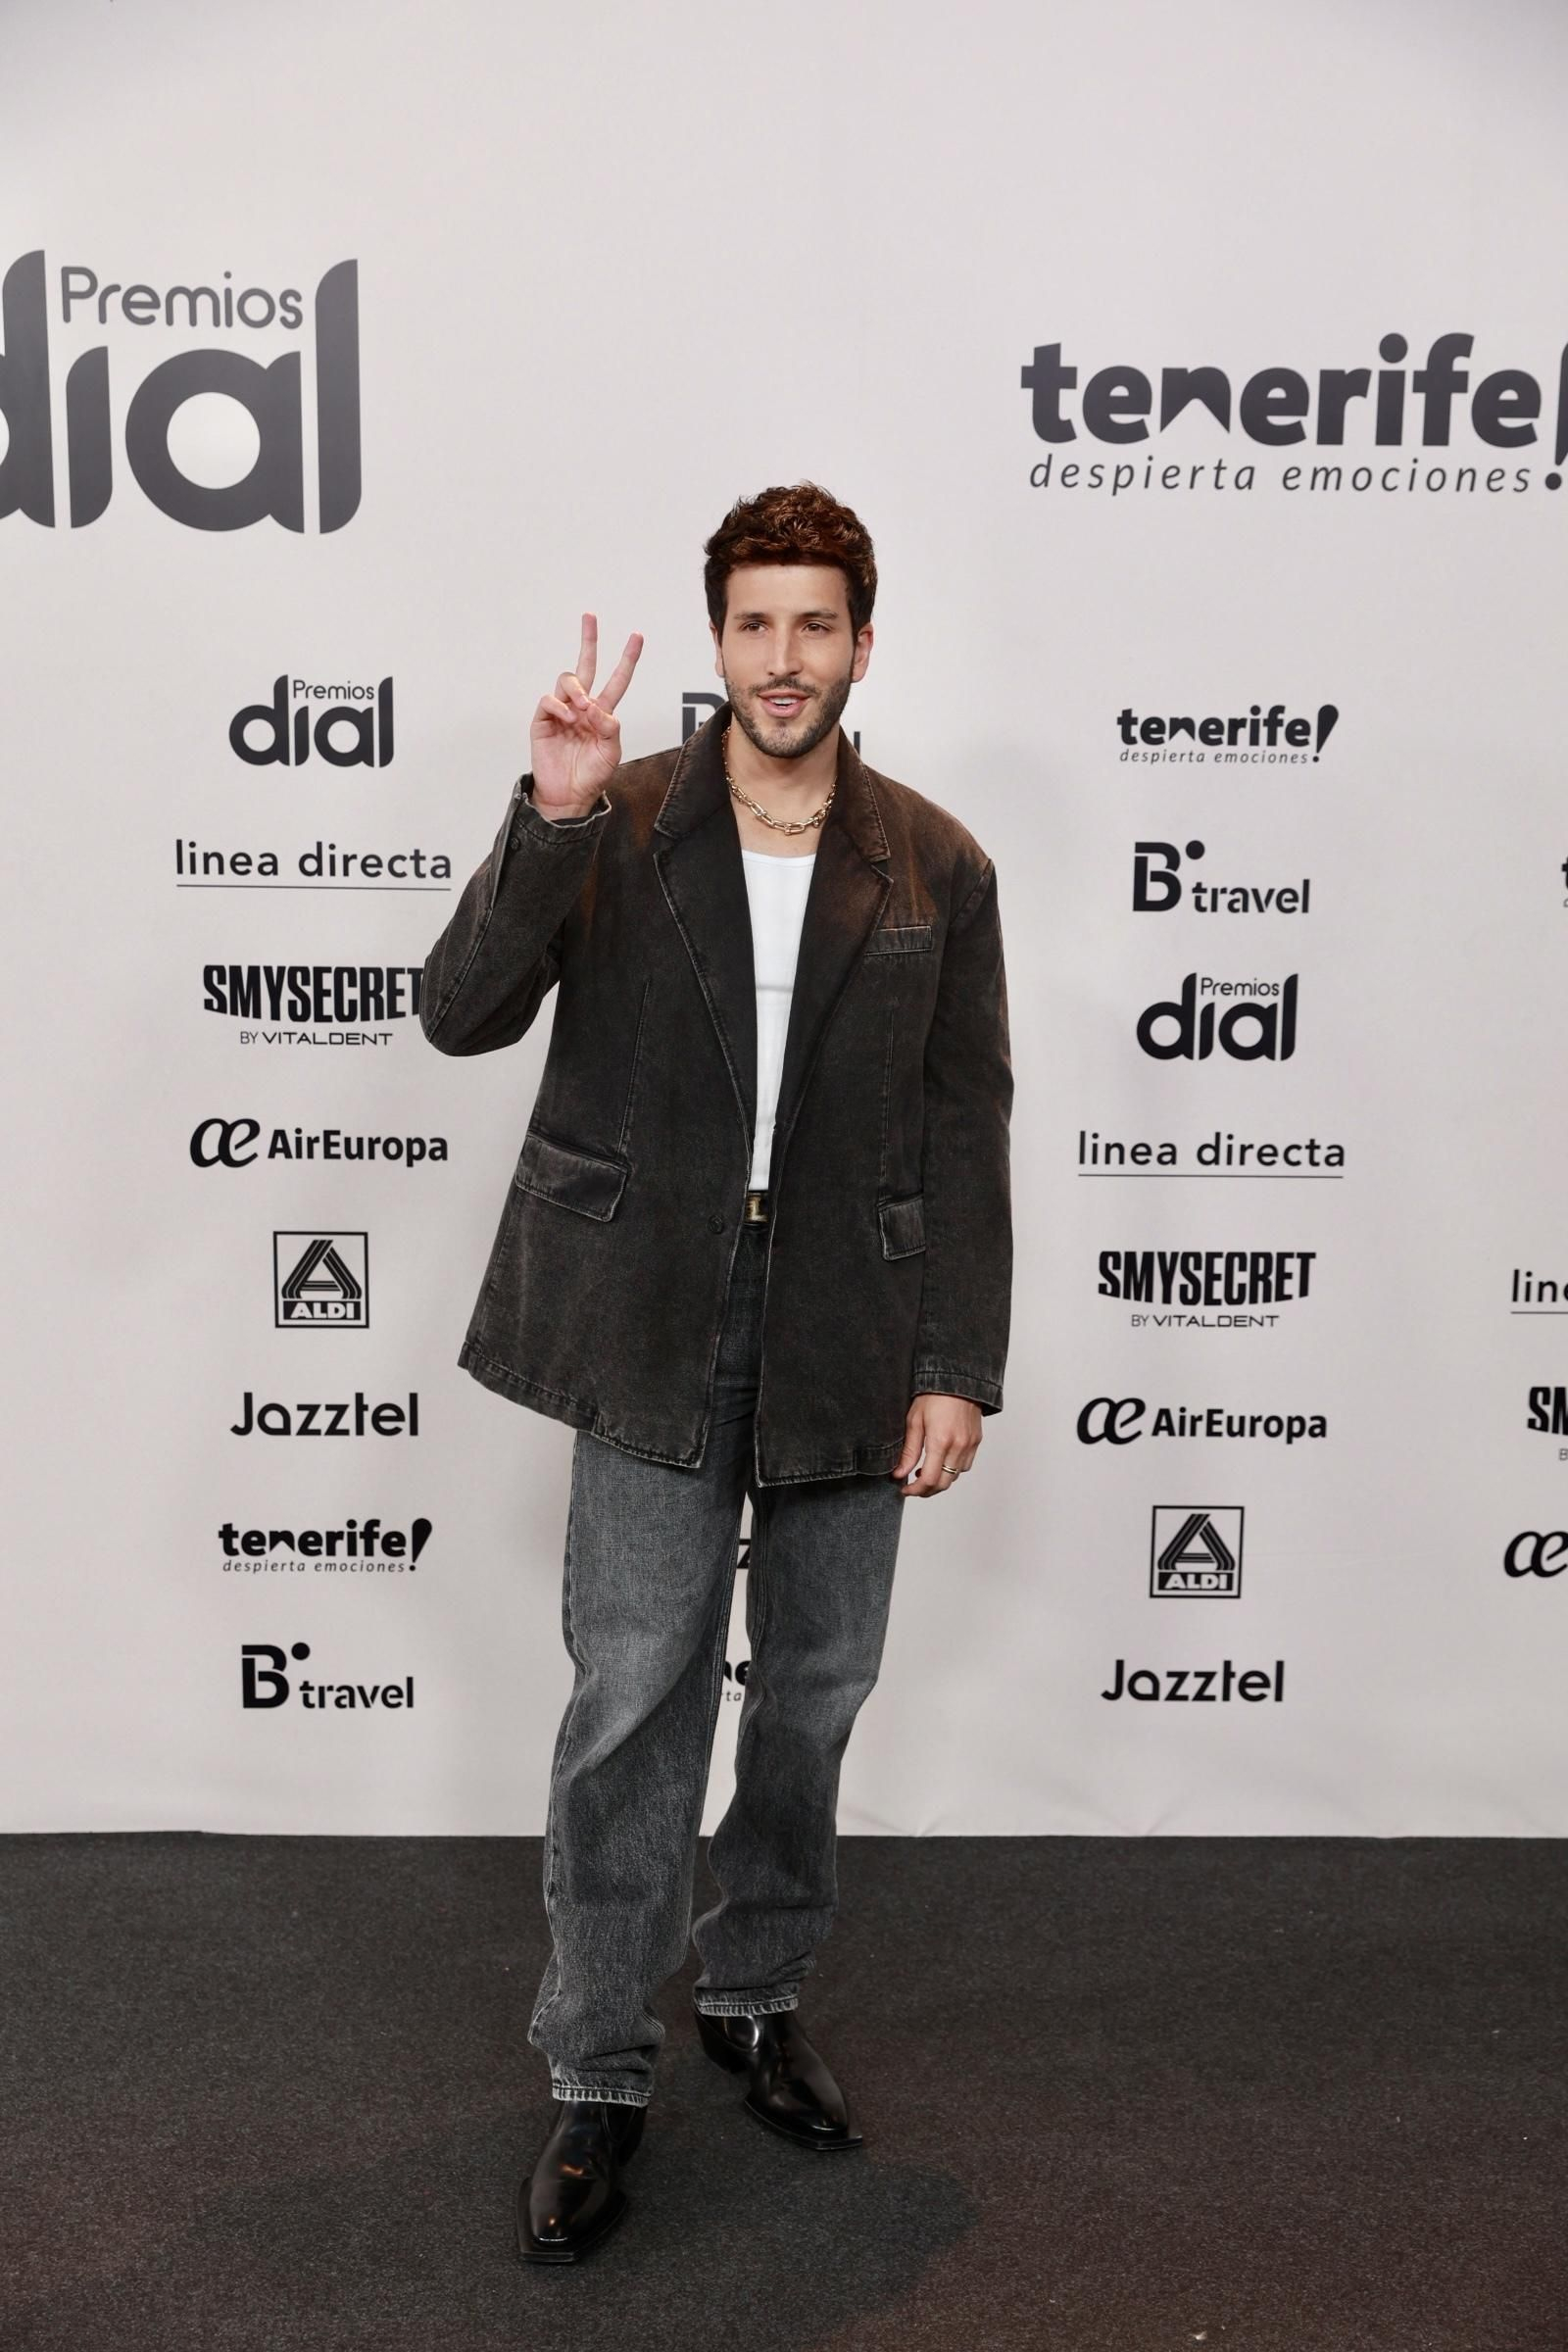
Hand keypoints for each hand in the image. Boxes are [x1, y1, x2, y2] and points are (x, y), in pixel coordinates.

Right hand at [530, 612, 643, 815]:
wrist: (568, 795)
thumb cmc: (591, 775)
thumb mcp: (611, 753)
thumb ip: (611, 728)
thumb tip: (597, 707)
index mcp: (603, 713)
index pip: (616, 680)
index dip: (627, 659)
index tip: (636, 637)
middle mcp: (582, 706)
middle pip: (586, 665)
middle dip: (588, 640)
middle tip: (590, 617)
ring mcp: (562, 710)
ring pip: (568, 679)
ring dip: (577, 689)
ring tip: (581, 708)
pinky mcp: (544, 719)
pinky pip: (550, 699)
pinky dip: (560, 705)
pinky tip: (569, 718)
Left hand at [890, 1394, 982, 1496]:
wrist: (958, 1379)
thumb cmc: (933, 1395)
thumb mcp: (914, 1421)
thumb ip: (908, 1451)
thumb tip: (899, 1473)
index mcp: (940, 1441)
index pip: (928, 1479)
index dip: (915, 1490)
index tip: (905, 1489)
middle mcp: (958, 1446)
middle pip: (943, 1484)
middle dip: (926, 1490)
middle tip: (913, 1487)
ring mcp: (970, 1445)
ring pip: (955, 1477)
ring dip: (939, 1481)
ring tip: (924, 1472)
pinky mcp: (976, 1441)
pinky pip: (965, 1466)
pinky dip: (952, 1470)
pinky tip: (941, 1462)